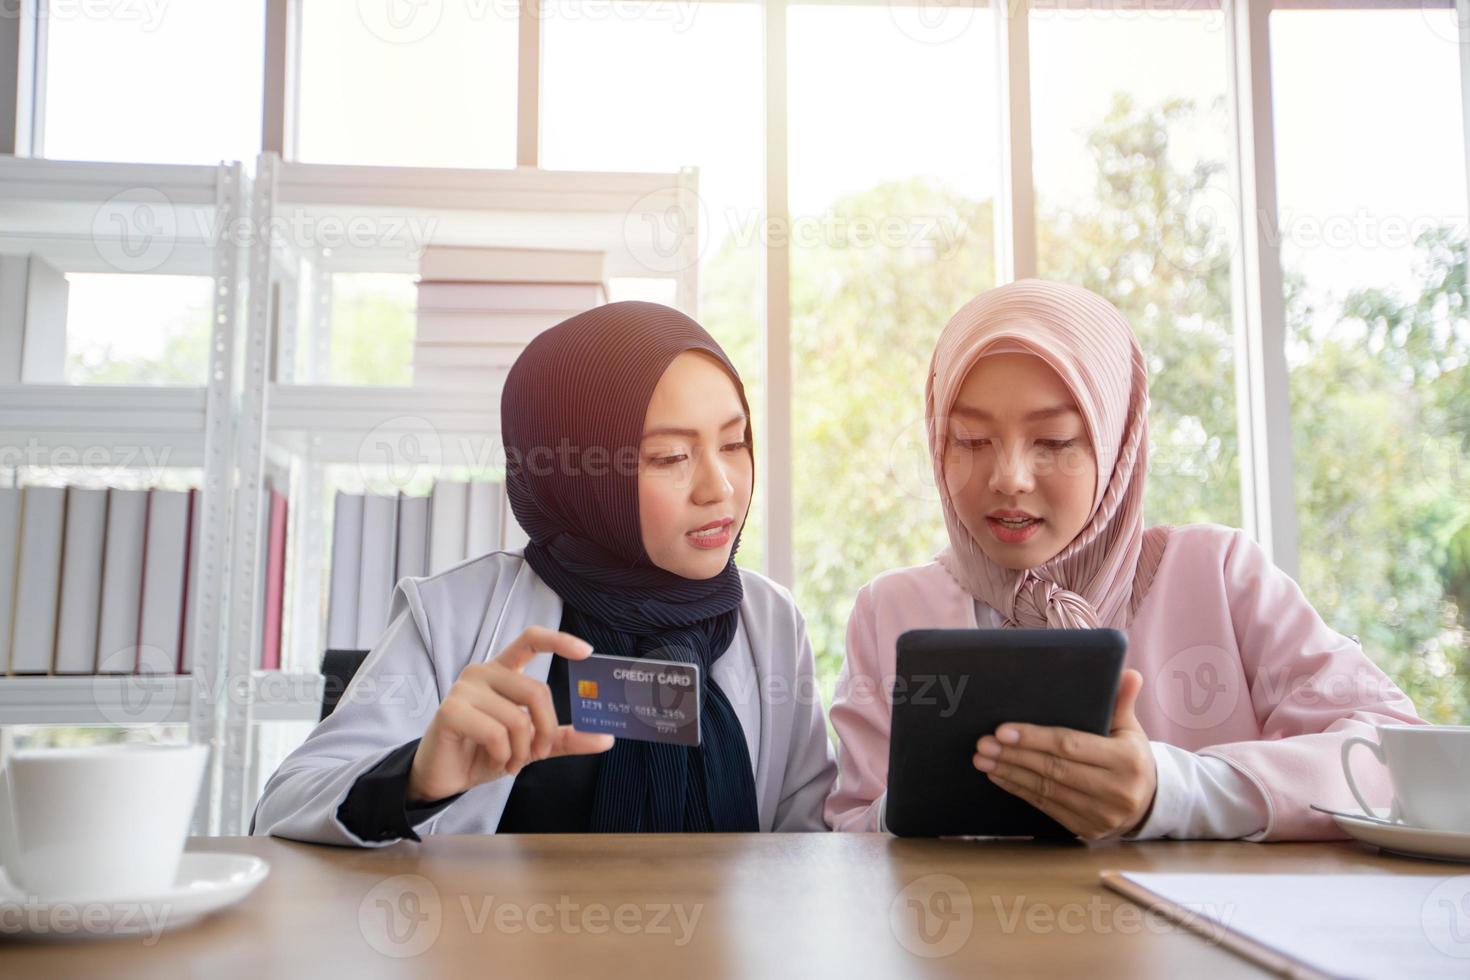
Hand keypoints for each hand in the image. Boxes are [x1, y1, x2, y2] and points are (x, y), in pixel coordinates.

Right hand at [408, 627, 614, 802]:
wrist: (446, 777)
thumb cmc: (484, 752)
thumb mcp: (530, 744)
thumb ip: (564, 738)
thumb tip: (606, 739)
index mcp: (503, 672)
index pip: (530, 640)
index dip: (559, 640)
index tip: (587, 652)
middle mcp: (483, 672)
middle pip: (536, 691)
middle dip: (546, 730)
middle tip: (538, 753)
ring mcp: (464, 688)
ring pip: (517, 718)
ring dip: (520, 751)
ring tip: (509, 762)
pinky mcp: (450, 710)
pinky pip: (496, 733)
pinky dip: (502, 755)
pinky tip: (494, 761)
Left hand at [972, 668, 1156, 839]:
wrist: (1148, 804)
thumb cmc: (1131, 757)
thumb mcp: (1130, 728)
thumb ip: (1122, 701)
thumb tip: (1129, 673)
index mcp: (1127, 760)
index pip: (1070, 745)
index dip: (1034, 738)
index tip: (1002, 730)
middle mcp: (1116, 791)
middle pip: (1053, 769)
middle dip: (1013, 755)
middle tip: (983, 744)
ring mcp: (1101, 815)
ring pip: (1045, 790)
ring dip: (1010, 773)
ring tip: (983, 759)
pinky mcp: (1087, 830)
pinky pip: (1046, 807)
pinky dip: (1019, 790)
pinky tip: (999, 776)